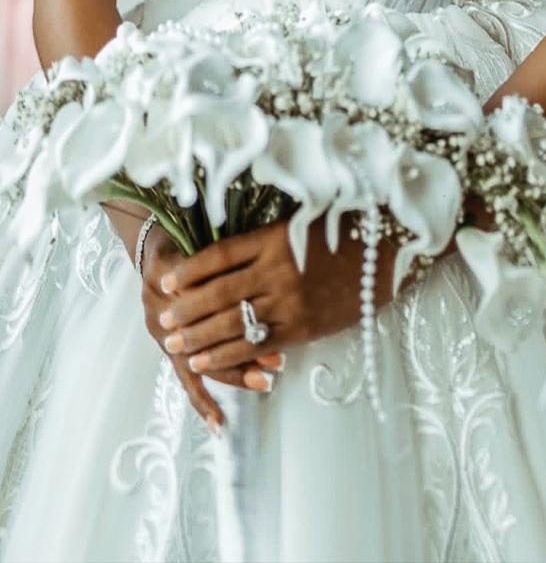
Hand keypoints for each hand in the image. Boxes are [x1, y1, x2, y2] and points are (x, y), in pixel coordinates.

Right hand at [140, 224, 283, 426]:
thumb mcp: (197, 238)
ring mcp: (166, 334)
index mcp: (175, 281)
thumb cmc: (186, 238)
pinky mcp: (168, 347)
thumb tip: (261, 268)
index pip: (209, 305)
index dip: (238, 317)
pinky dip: (201, 401)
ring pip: (201, 360)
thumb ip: (217, 257)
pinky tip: (217, 423)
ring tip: (264, 382)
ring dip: (233, 373)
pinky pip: (185, 378)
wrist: (154, 245)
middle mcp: (167, 312)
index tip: (275, 326)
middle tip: (277, 360)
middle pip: (207, 336)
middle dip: (244, 349)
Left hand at [156, 217, 396, 376]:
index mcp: (273, 239)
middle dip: (187, 310)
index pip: (219, 256)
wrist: (388, 256)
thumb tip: (219, 259)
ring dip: (200, 337)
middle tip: (162, 322)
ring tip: (175, 345)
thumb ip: (263, 240)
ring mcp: (290, 302)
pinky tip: (207, 360)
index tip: (165, 281)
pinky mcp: (303, 327)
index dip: (189, 271)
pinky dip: (229, 354)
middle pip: (219, 293)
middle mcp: (277, 271)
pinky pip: (259, 343)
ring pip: (234, 322)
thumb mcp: (298, 224)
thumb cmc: (342, 233)